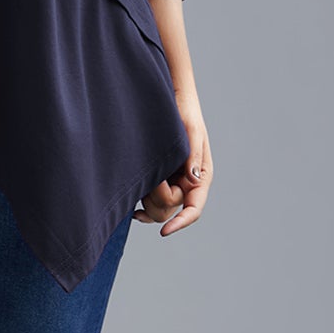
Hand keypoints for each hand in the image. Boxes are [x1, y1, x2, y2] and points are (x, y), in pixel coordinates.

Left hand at [134, 98, 209, 234]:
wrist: (166, 100)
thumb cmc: (183, 112)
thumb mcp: (190, 131)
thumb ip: (192, 156)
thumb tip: (192, 180)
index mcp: (200, 177)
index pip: (193, 209)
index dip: (181, 222)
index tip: (164, 232)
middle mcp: (187, 184)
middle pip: (172, 210)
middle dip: (158, 198)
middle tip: (148, 177)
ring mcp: (172, 184)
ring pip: (160, 210)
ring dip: (148, 200)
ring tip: (141, 179)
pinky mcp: (158, 182)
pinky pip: (151, 206)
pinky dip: (143, 209)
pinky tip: (133, 209)